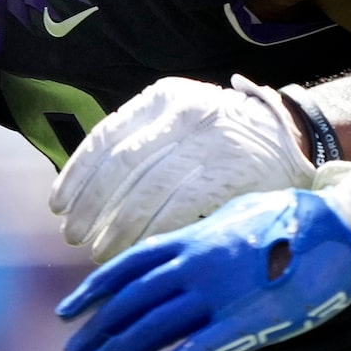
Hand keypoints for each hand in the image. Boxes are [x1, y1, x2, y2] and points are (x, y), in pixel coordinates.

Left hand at [49, 76, 312, 264]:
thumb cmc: (222, 137)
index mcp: (164, 98)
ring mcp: (210, 143)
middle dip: (91, 207)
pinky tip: (136, 251)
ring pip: (147, 192)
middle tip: (74, 237)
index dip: (77, 176)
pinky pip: (179, 209)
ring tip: (99, 251)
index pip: (106, 138)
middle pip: (121, 167)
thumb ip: (139, 143)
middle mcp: (185, 114)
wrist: (291, 137)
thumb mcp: (180, 120)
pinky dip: (153, 233)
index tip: (59, 206)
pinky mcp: (230, 174)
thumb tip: (81, 189)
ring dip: (117, 227)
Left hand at [57, 189, 350, 350]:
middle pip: (130, 304)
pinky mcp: (243, 326)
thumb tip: (194, 243)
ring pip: (149, 331)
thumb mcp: (244, 214)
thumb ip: (211, 232)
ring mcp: (216, 297)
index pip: (128, 268)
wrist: (347, 230)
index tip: (69, 312)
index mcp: (194, 238)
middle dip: (96, 331)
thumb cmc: (303, 220)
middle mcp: (195, 266)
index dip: (94, 291)